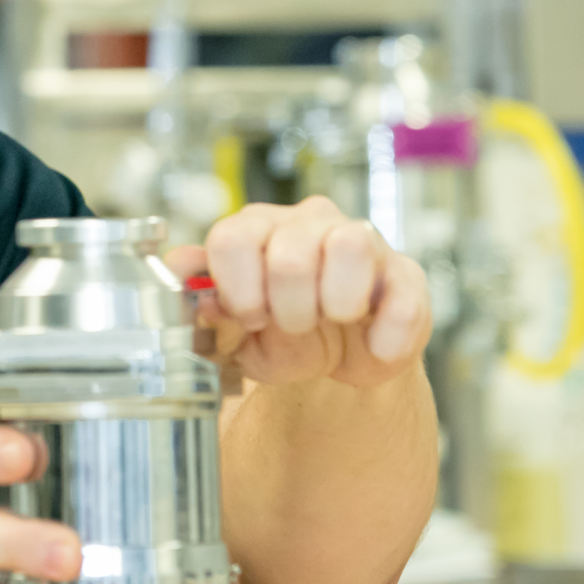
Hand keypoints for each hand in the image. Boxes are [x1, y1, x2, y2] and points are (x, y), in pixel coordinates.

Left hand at [166, 195, 430, 388]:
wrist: (338, 361)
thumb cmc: (279, 336)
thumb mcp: (233, 335)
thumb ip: (198, 307)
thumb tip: (178, 269)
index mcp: (254, 230)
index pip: (232, 238)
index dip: (238, 290)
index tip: (249, 317)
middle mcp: (305, 222)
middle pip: (290, 251)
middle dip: (288, 309)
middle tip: (292, 325)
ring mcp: (358, 240)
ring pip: (350, 246)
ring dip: (336, 304)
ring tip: (332, 322)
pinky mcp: (404, 273)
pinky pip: (404, 295)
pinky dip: (387, 335)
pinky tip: (373, 348)